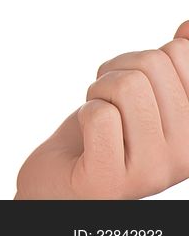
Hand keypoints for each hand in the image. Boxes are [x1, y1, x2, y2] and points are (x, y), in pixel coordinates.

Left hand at [16, 22, 188, 198]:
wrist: (59, 182)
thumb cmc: (101, 134)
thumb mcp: (140, 94)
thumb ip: (170, 65)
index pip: (180, 53)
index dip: (138, 60)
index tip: (129, 90)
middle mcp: (186, 154)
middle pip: (151, 63)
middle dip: (115, 72)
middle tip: (106, 102)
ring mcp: (152, 171)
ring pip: (126, 85)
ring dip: (98, 92)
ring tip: (97, 118)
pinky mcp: (111, 180)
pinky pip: (100, 115)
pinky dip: (85, 113)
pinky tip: (88, 138)